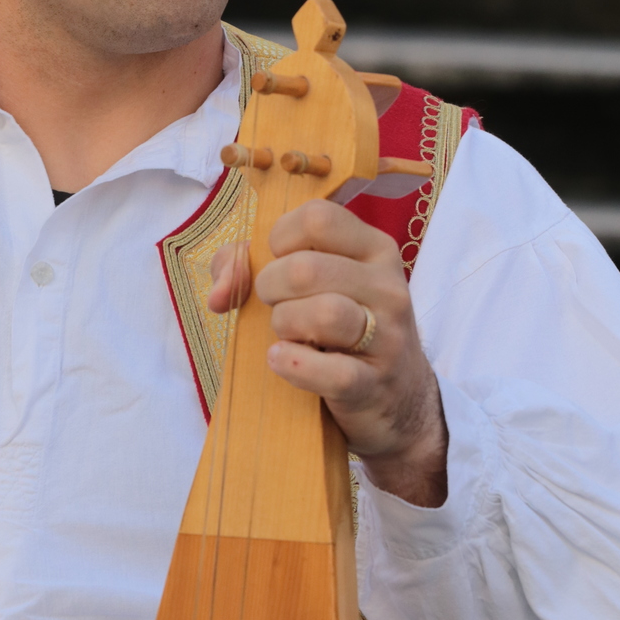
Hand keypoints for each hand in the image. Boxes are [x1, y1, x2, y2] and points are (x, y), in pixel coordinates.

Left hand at [208, 200, 447, 506]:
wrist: (400, 401)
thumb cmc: (341, 334)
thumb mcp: (313, 288)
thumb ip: (252, 268)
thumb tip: (219, 291)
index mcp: (373, 249)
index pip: (317, 218)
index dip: (278, 239)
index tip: (276, 263)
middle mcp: (387, 286)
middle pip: (307, 268)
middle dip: (270, 288)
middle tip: (274, 307)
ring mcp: (387, 336)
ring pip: (323, 314)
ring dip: (284, 324)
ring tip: (285, 334)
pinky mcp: (375, 384)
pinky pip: (331, 371)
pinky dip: (293, 365)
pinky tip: (283, 361)